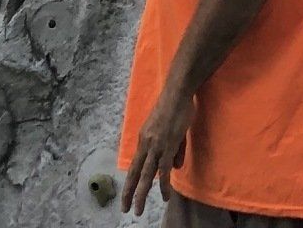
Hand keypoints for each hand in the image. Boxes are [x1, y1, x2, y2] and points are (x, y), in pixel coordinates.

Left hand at [121, 80, 194, 213]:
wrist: (177, 92)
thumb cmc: (176, 106)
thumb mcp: (170, 130)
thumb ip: (173, 150)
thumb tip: (174, 169)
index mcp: (143, 139)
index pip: (135, 165)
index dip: (130, 181)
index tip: (126, 195)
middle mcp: (146, 144)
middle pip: (136, 173)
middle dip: (129, 193)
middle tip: (125, 210)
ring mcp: (156, 145)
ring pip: (146, 175)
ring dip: (141, 194)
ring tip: (138, 210)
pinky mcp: (167, 145)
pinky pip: (164, 170)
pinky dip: (164, 185)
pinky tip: (165, 196)